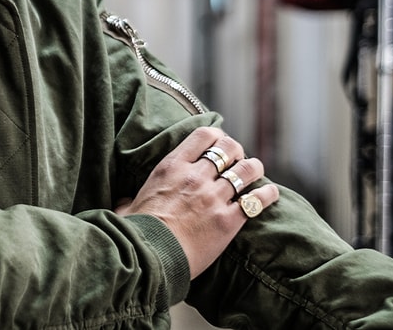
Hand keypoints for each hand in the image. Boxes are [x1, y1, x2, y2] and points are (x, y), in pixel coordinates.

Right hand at [115, 127, 278, 278]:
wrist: (150, 256)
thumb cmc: (135, 233)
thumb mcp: (126, 208)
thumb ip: (129, 201)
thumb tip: (122, 203)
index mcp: (171, 167)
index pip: (203, 136)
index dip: (216, 136)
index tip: (219, 143)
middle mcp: (196, 177)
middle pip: (229, 148)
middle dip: (237, 150)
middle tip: (237, 159)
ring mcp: (214, 197)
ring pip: (247, 170)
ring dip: (254, 168)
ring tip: (255, 172)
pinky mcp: (229, 220)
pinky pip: (256, 200)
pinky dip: (267, 194)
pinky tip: (270, 193)